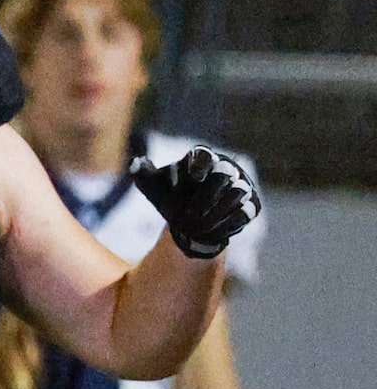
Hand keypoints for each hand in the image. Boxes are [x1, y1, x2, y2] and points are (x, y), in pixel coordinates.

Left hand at [131, 146, 258, 259]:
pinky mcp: (251, 206)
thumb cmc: (172, 197)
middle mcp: (226, 168)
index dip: (200, 164)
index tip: (194, 177)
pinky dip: (227, 224)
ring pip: (237, 192)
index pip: (204, 154)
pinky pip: (246, 212)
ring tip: (195, 227)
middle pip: (224, 173)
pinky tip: (211, 233)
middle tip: (188, 216)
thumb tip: (136, 164)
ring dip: (215, 212)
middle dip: (206, 196)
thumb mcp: (154, 188)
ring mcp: (242, 186)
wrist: (191, 220)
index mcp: (201, 160)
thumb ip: (143, 174)